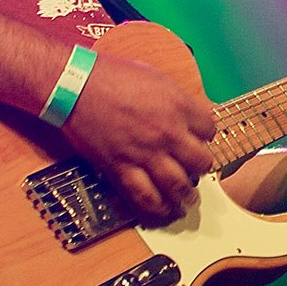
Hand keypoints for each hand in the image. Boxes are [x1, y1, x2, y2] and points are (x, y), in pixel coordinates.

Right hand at [59, 54, 217, 223]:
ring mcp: (145, 153)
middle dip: (202, 167)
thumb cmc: (112, 75)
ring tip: (188, 198)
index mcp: (178, 106)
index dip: (205, 135)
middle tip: (198, 170)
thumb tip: (186, 112)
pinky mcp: (121, 168)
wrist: (76, 85)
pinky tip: (163, 209)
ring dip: (186, 194)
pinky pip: (145, 196)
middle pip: (201, 161)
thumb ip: (175, 98)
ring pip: (178, 184)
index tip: (199, 139)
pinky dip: (157, 207)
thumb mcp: (156, 77)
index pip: (209, 129)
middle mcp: (167, 132)